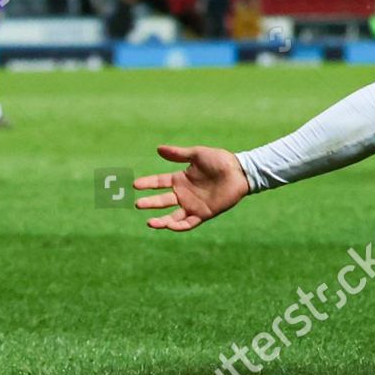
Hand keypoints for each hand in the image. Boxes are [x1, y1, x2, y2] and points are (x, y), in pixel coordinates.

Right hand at [134, 144, 249, 231]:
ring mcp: (193, 205)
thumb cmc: (220, 160)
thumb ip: (178, 154)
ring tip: (149, 222)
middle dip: (150, 203)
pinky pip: (188, 223)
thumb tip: (158, 149)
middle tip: (138, 204)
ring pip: (172, 216)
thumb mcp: (197, 154)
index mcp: (181, 179)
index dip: (147, 184)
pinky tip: (169, 225)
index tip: (134, 185)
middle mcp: (184, 193)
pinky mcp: (204, 213)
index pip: (159, 182)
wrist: (240, 171)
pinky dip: (178, 226)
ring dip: (161, 221)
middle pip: (162, 200)